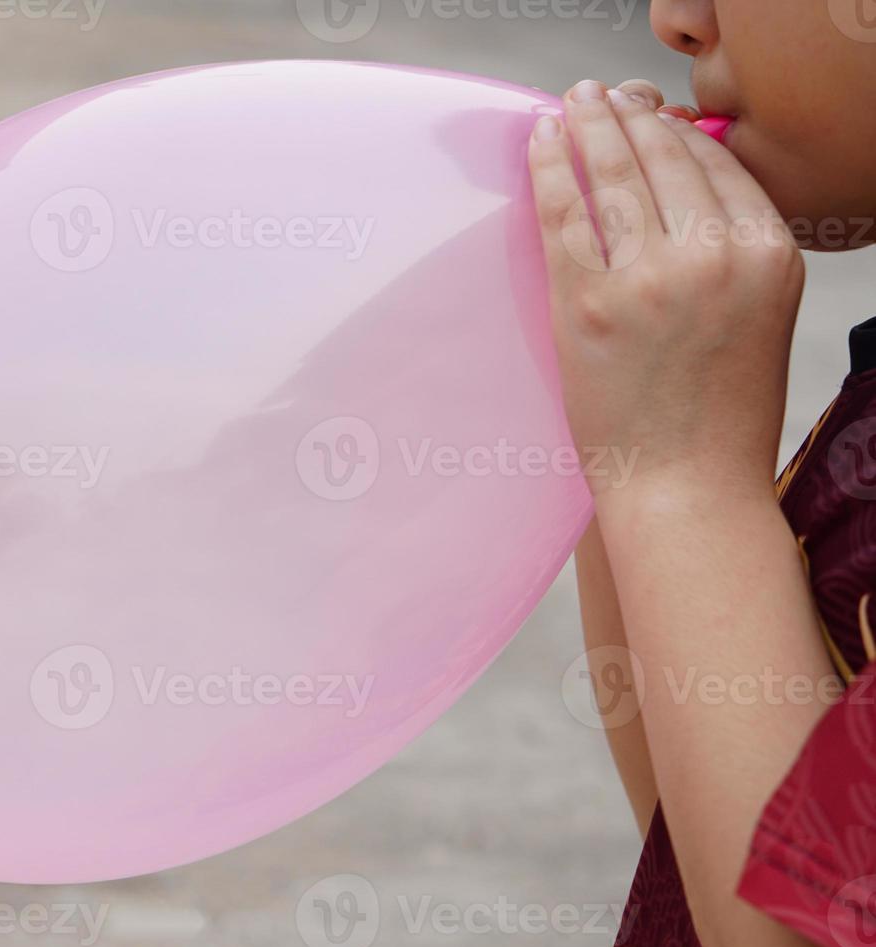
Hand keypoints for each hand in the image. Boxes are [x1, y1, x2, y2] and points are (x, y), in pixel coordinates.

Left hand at [527, 79, 803, 510]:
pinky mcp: (587, 303)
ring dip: (588, 125)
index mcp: (770, 255)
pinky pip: (564, 214)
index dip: (677, 130)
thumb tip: (681, 187)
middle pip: (665, 157)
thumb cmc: (718, 413)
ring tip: (572, 102)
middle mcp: (716, 256)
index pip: (718, 165)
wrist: (685, 488)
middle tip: (601, 93)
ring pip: (614, 175)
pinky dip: (550, 168)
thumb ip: (733, 251)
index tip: (649, 114)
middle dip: (629, 115)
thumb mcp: (758, 317)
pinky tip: (542, 141)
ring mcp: (649, 278)